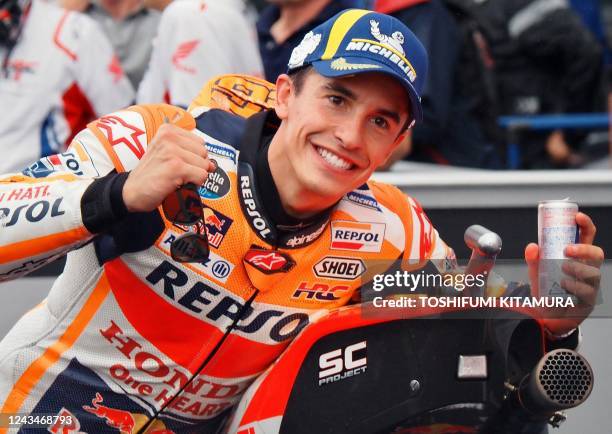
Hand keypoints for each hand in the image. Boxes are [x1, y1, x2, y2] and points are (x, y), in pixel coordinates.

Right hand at [122, 123, 214, 211]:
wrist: (131, 192)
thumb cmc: (150, 174)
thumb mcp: (164, 153)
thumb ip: (187, 152)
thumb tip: (212, 164)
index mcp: (167, 130)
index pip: (200, 142)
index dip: (194, 157)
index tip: (179, 164)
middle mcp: (169, 137)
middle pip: (204, 153)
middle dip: (196, 166)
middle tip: (178, 174)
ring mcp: (172, 152)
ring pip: (204, 165)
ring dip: (194, 176)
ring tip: (176, 179)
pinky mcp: (176, 167)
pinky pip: (201, 176)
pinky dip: (195, 184)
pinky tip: (179, 184)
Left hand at [525, 212, 603, 335]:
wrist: (546, 317)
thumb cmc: (546, 290)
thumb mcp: (536, 272)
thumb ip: (533, 259)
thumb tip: (532, 246)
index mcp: (576, 258)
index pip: (587, 237)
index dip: (585, 225)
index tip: (577, 216)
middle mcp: (586, 270)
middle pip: (597, 254)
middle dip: (584, 249)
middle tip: (567, 249)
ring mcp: (590, 286)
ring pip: (594, 273)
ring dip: (577, 268)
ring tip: (563, 269)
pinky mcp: (588, 301)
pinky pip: (587, 291)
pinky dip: (575, 287)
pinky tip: (564, 286)